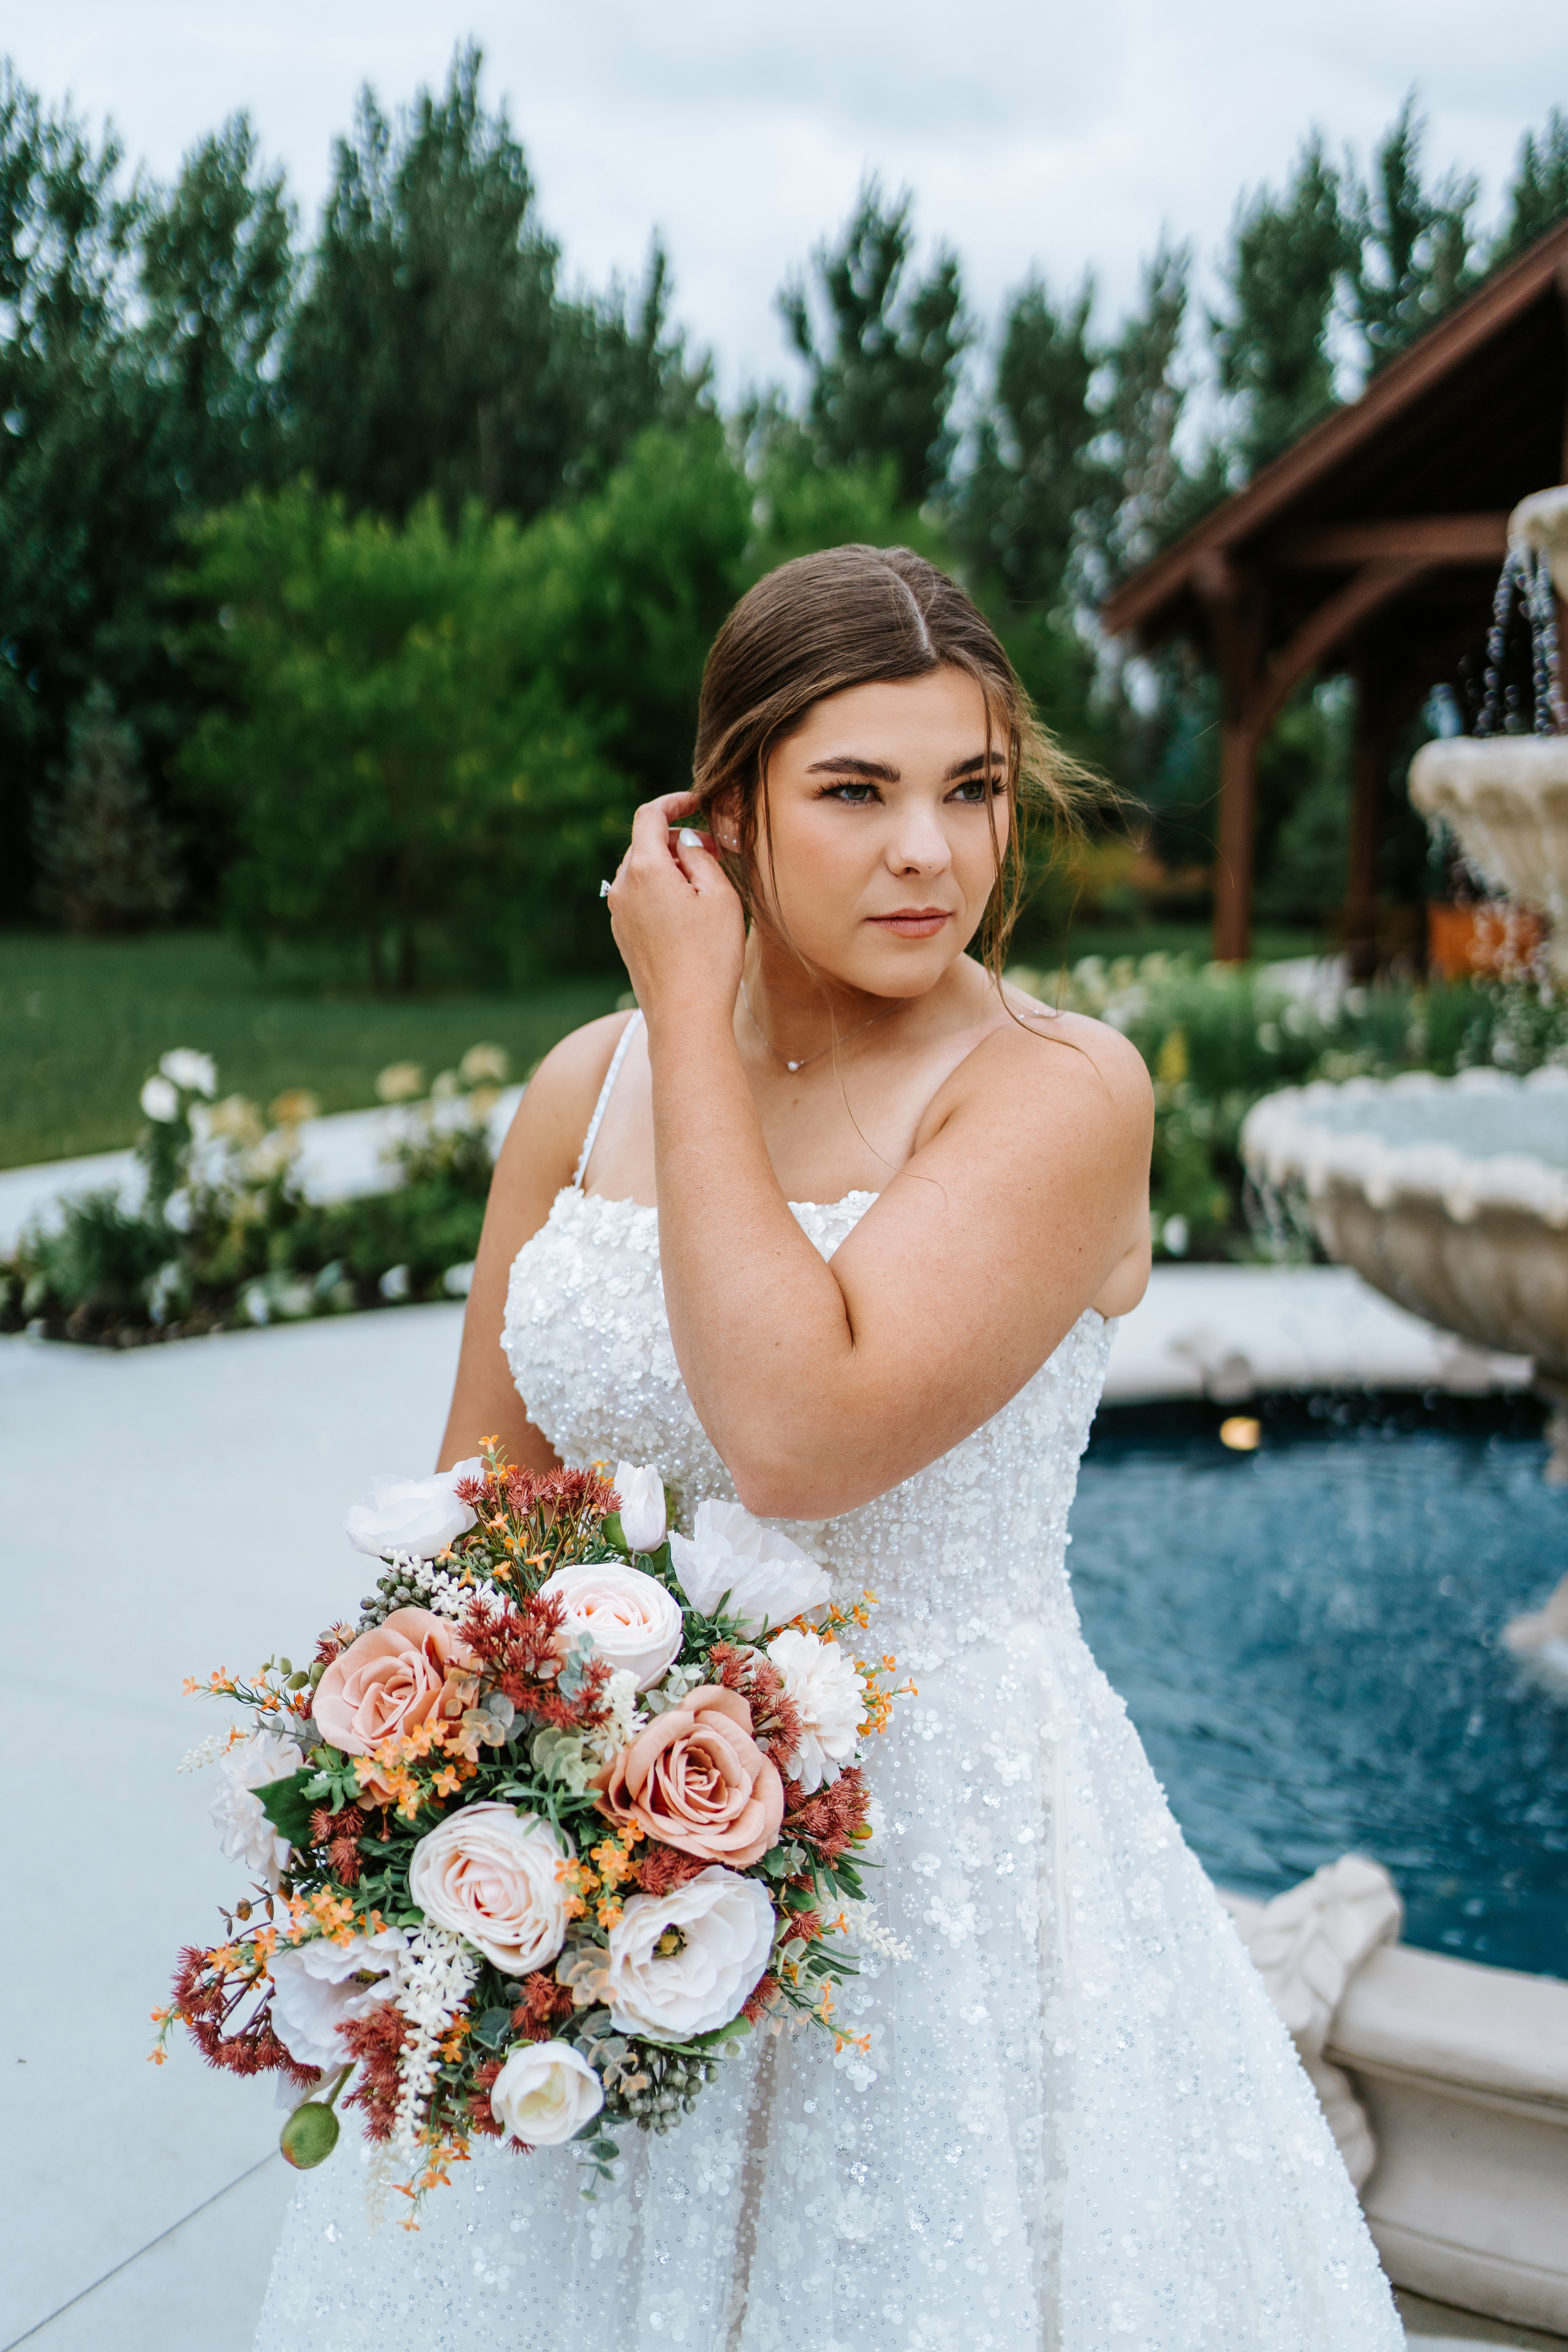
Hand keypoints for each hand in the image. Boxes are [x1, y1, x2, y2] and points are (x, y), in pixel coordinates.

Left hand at [605, 790, 745, 1030]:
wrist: (686, 1015)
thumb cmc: (710, 956)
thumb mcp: (719, 895)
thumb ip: (700, 855)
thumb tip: (686, 842)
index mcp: (645, 869)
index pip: (650, 815)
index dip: (674, 802)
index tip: (697, 802)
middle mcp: (623, 887)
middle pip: (646, 844)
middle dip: (678, 840)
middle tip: (715, 852)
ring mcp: (619, 914)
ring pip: (643, 872)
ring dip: (671, 868)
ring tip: (706, 885)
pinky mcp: (623, 936)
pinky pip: (640, 899)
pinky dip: (662, 892)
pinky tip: (689, 912)